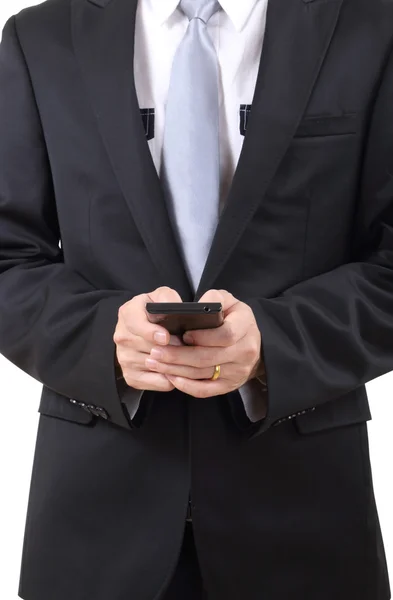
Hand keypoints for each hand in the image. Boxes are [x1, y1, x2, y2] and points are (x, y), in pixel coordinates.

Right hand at [113, 286, 183, 391]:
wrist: (141, 330)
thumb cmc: (155, 311)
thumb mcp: (160, 297)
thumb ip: (167, 297)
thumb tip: (176, 308)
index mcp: (128, 313)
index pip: (135, 324)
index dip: (150, 332)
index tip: (165, 337)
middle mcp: (122, 336)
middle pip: (146, 347)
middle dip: (169, 348)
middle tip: (185, 346)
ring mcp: (124, 358)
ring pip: (153, 366)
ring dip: (173, 364)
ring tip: (186, 357)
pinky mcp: (131, 376)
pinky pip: (156, 382)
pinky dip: (170, 379)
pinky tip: (179, 369)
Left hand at [144, 289, 262, 397]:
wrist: (253, 342)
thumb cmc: (234, 318)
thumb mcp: (229, 301)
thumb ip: (214, 299)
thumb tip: (197, 306)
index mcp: (245, 327)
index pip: (226, 335)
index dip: (203, 336)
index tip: (184, 334)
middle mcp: (245, 352)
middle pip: (208, 357)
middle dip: (178, 355)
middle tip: (155, 352)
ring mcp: (238, 371)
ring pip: (203, 374)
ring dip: (176, 370)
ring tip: (155, 363)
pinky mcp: (229, 385)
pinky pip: (205, 390)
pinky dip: (186, 386)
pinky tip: (170, 377)